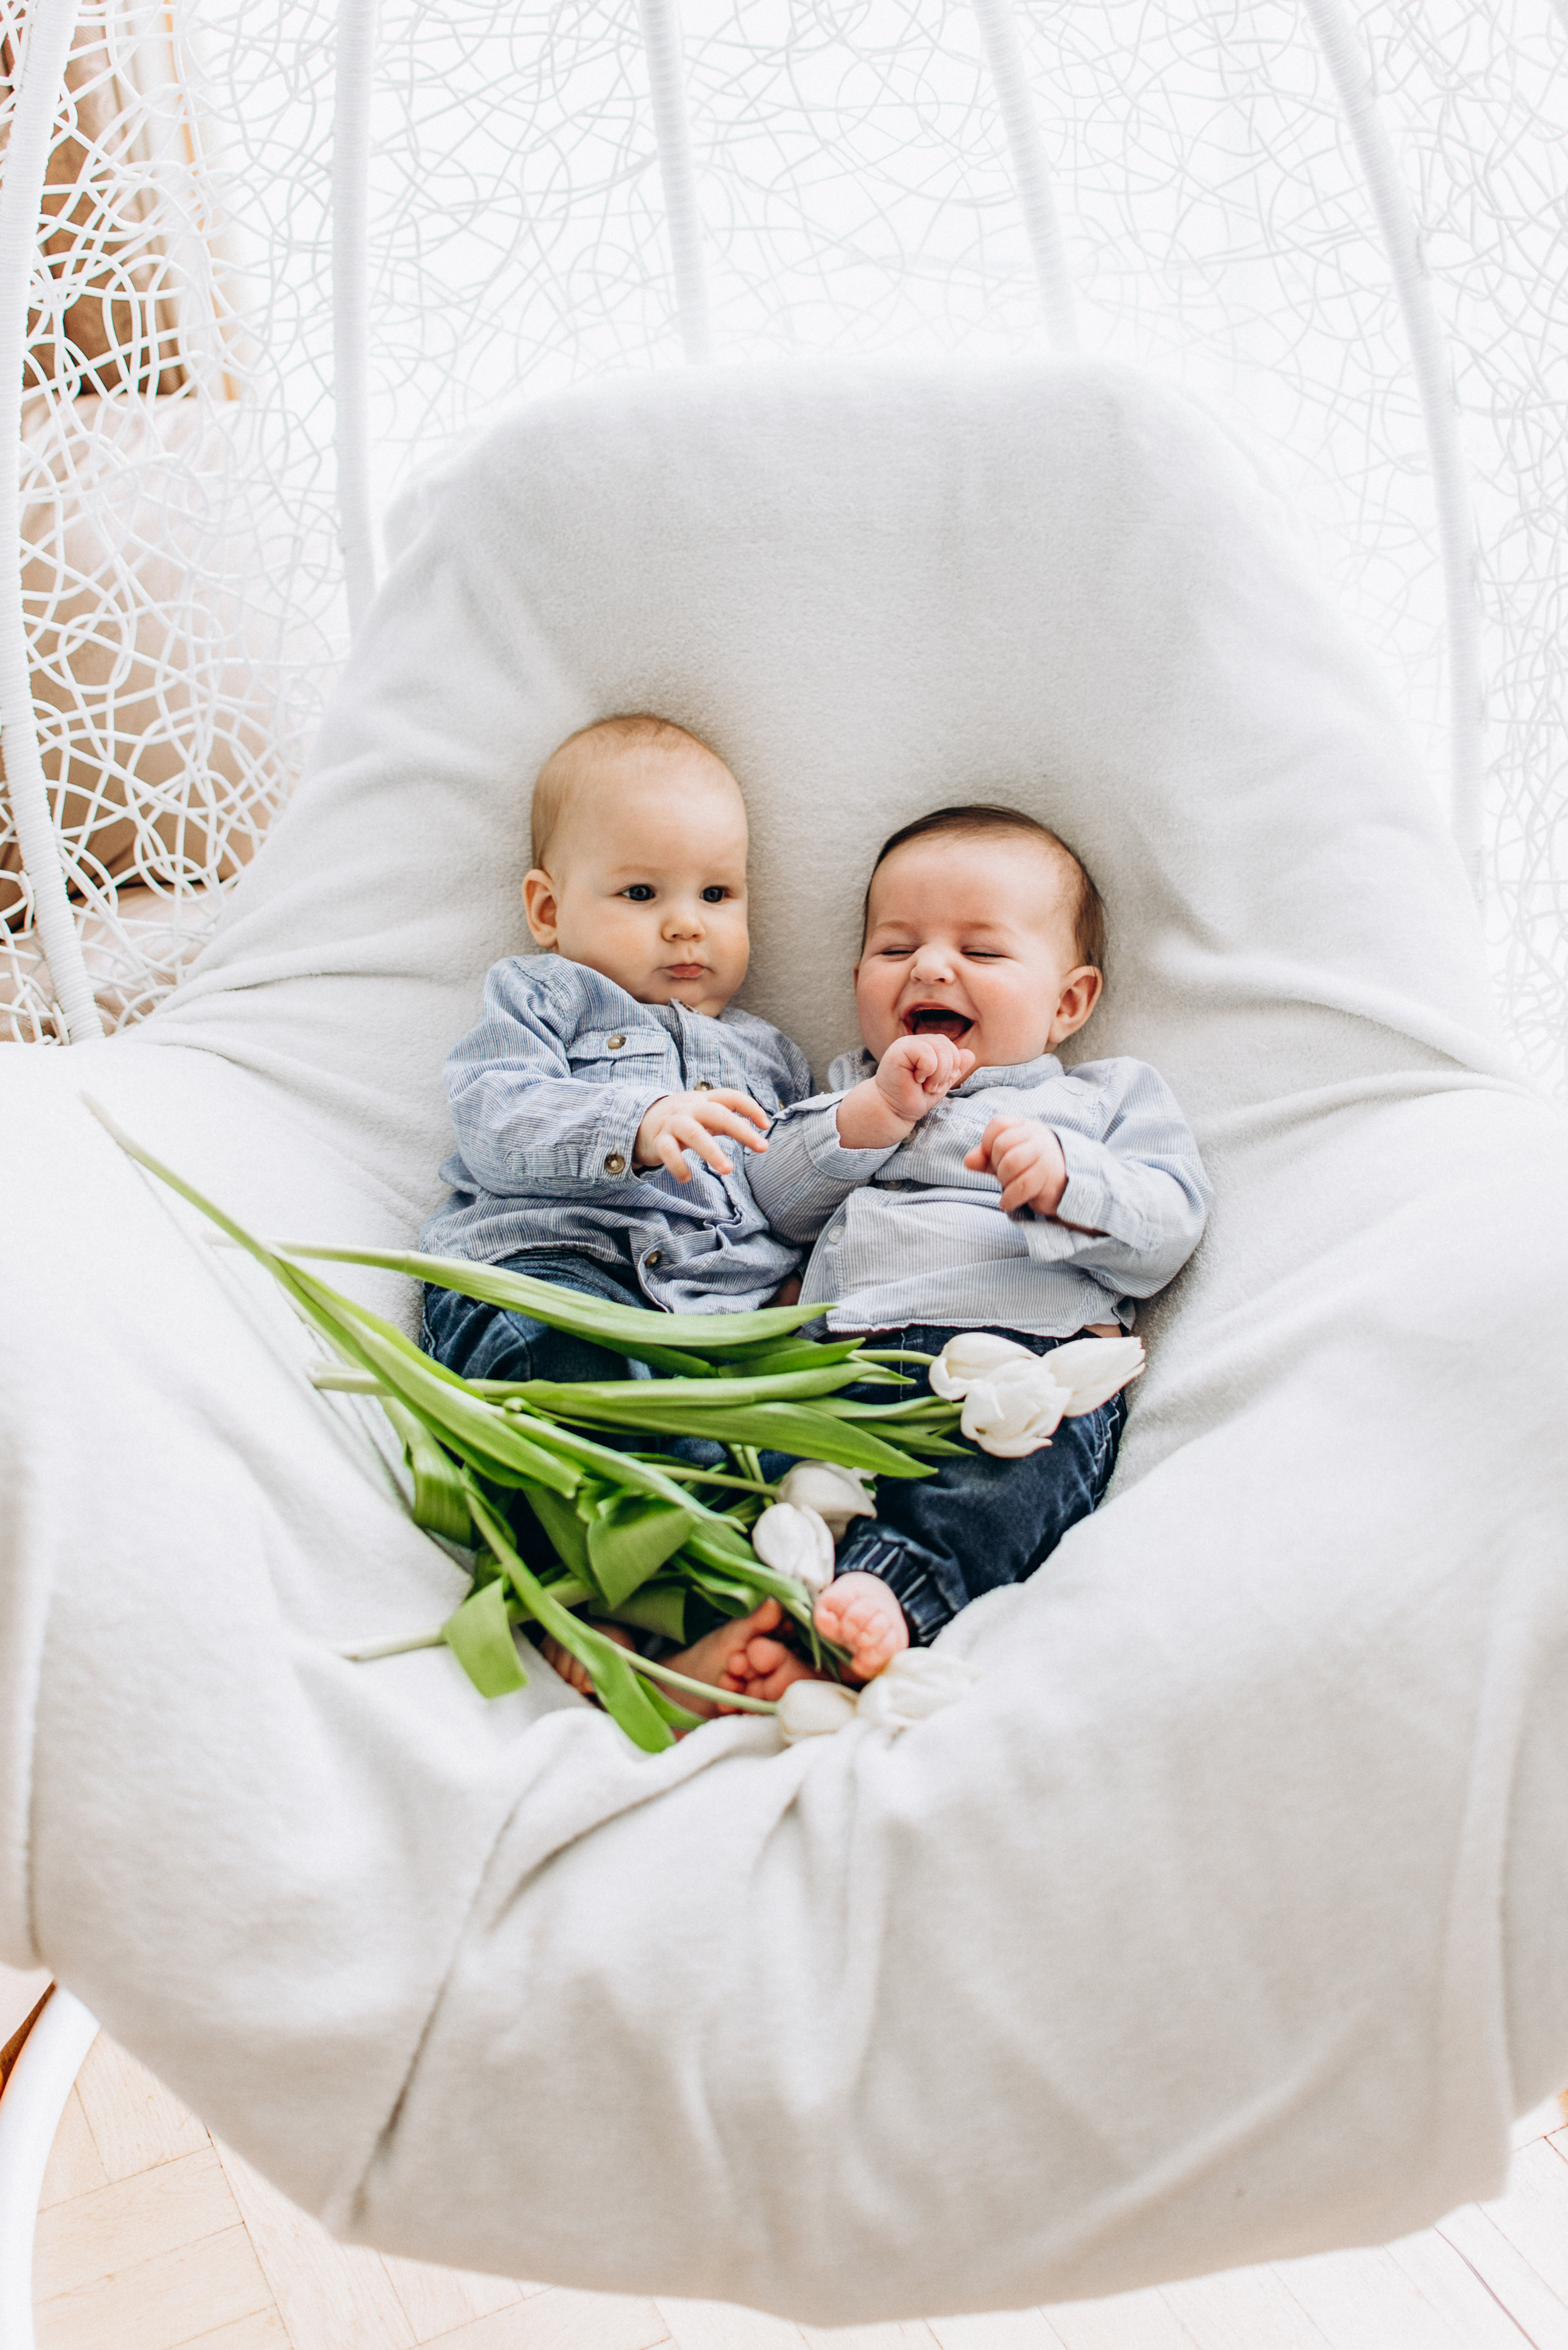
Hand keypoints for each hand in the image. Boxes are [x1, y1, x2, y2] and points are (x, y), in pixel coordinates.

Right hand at [634, 1088, 768, 1181]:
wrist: (640, 1120)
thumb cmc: (682, 1119)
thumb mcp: (704, 1114)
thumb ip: (727, 1118)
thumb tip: (754, 1125)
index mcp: (704, 1101)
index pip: (730, 1097)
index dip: (750, 1107)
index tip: (766, 1125)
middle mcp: (689, 1109)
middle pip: (718, 1114)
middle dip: (741, 1130)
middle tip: (762, 1147)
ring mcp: (673, 1123)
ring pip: (694, 1135)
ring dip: (712, 1152)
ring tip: (728, 1170)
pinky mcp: (658, 1140)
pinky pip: (668, 1152)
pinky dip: (678, 1166)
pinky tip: (687, 1178)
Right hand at [875, 1031, 975, 1122]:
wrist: (893, 1110)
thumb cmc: (914, 1097)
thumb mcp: (941, 1083)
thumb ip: (955, 1069)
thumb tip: (970, 1054)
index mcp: (926, 1046)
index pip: (950, 1046)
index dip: (952, 1067)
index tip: (937, 1083)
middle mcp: (916, 1041)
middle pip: (947, 1045)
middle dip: (946, 1071)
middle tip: (931, 1086)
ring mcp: (907, 1043)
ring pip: (940, 1048)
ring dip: (938, 1073)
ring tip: (925, 1084)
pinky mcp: (899, 1050)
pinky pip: (927, 1054)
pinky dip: (928, 1071)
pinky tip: (915, 1079)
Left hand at [965, 1115, 1067, 1214]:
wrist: (1065, 1189)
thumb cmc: (1031, 1171)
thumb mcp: (1005, 1161)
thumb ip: (985, 1159)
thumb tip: (968, 1161)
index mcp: (1026, 1127)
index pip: (998, 1124)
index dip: (987, 1142)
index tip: (992, 1159)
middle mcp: (1038, 1137)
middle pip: (1002, 1145)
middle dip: (996, 1165)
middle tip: (1003, 1177)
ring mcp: (1046, 1156)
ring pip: (1011, 1163)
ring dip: (1003, 1180)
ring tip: (1008, 1188)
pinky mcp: (1050, 1177)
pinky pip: (1021, 1186)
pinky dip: (1009, 1198)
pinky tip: (1007, 1203)